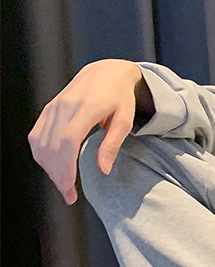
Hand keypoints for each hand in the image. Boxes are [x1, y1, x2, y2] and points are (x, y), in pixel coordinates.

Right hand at [28, 59, 144, 204]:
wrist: (107, 72)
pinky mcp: (48, 109)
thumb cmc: (120, 97)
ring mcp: (54, 107)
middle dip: (57, 175)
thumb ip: (112, 145)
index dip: (66, 168)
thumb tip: (103, 170)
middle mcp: (66, 106)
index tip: (70, 188)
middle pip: (53, 147)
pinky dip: (41, 154)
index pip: (68, 142)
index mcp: (87, 107)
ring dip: (49, 168)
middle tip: (69, 194)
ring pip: (41, 144)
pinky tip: (52, 167)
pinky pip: (37, 135)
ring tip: (63, 183)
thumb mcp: (125, 121)